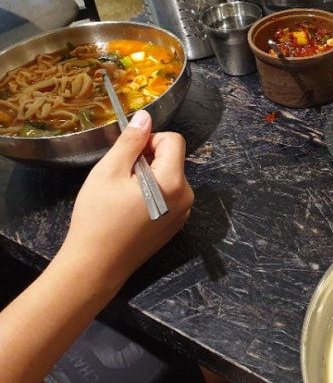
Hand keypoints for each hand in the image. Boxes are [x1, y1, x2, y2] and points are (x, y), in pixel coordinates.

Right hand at [60, 110, 193, 291]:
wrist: (96, 265)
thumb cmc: (98, 218)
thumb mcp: (109, 171)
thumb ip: (131, 141)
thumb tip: (145, 117)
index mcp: (174, 181)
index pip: (174, 140)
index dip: (149, 141)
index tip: (128, 156)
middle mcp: (186, 197)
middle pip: (173, 159)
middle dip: (148, 160)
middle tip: (121, 178)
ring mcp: (183, 213)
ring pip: (169, 177)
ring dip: (149, 177)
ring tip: (124, 196)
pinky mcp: (175, 225)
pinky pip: (169, 196)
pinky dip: (152, 194)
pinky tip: (130, 210)